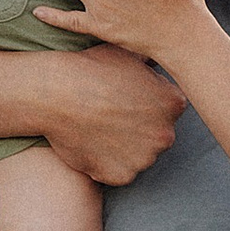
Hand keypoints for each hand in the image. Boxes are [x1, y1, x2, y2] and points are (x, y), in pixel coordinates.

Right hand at [28, 44, 185, 183]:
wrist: (56, 93)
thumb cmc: (89, 69)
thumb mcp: (127, 54)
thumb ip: (149, 64)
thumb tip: (154, 59)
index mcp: (173, 103)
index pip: (169, 109)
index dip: (148, 105)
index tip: (127, 101)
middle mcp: (165, 134)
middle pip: (158, 136)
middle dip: (141, 129)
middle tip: (112, 117)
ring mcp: (144, 159)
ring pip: (139, 157)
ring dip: (125, 149)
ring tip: (99, 131)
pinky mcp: (122, 176)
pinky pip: (118, 173)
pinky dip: (107, 165)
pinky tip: (91, 146)